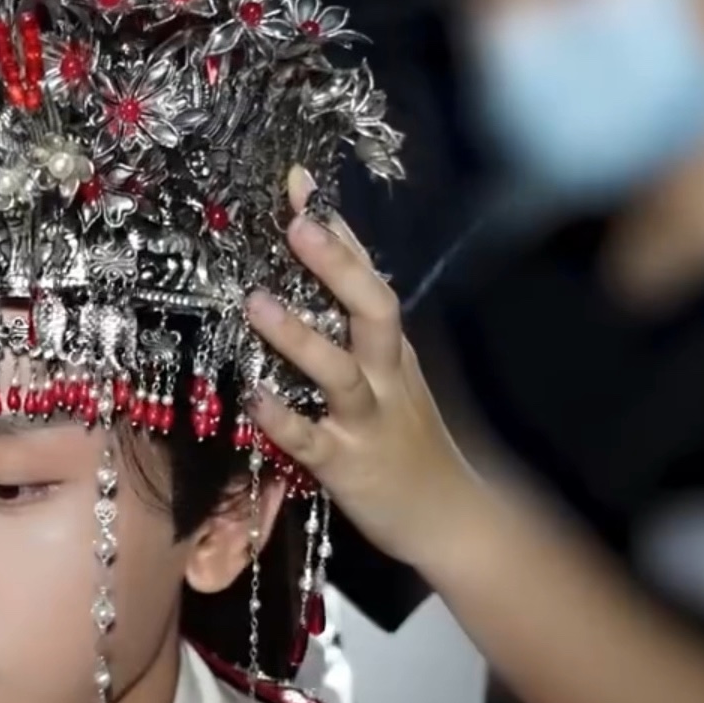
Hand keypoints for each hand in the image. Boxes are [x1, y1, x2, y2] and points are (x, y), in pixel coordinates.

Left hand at [244, 166, 487, 569]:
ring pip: (339, 371)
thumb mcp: (393, 376)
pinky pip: (311, 440)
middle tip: (296, 223)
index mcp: (392, 351)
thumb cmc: (408, 441)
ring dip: (298, 336)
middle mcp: (385, 376)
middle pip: (372, 310)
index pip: (370, 278)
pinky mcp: (346, 467)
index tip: (300, 183)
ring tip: (256, 302)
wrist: (449, 518)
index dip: (339, 232)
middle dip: (336, 265)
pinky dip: (284, 419)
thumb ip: (357, 330)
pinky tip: (254, 398)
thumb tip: (322, 271)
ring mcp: (367, 420)